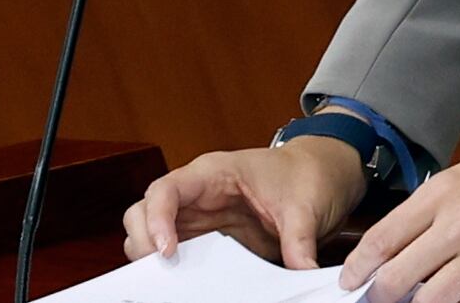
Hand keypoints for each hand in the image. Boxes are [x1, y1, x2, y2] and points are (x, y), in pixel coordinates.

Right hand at [120, 138, 369, 269]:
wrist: (317, 174)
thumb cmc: (304, 176)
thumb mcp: (305, 207)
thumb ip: (299, 239)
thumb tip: (303, 271)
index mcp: (214, 173)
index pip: (167, 189)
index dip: (157, 218)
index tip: (166, 250)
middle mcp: (196, 192)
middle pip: (144, 210)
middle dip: (143, 240)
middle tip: (160, 273)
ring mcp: (198, 215)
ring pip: (150, 232)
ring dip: (151, 256)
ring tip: (167, 283)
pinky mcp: (206, 236)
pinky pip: (174, 251)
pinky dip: (170, 268)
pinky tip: (181, 285)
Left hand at [337, 120, 459, 302]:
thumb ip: (438, 207)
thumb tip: (410, 242)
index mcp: (444, 192)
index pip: (383, 238)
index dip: (360, 267)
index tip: (351, 281)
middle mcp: (459, 224)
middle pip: (398, 276)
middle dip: (381, 295)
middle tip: (377, 301)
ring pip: (432, 301)